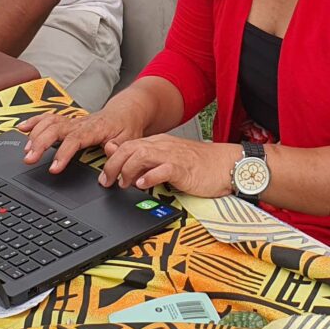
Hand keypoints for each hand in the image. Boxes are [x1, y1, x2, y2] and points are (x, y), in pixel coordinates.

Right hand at [19, 95, 150, 172]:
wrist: (126, 111)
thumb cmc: (126, 127)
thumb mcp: (129, 141)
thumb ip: (118, 152)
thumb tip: (107, 163)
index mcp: (95, 128)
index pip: (75, 139)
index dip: (63, 153)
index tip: (54, 168)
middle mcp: (80, 122)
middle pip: (55, 129)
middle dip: (40, 143)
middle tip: (29, 159)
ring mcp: (72, 120)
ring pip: (49, 122)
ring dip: (35, 134)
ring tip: (26, 150)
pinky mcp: (67, 121)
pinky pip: (48, 118)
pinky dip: (33, 122)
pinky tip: (22, 128)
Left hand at [99, 135, 239, 197]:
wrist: (225, 165)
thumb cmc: (198, 165)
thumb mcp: (168, 159)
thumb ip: (147, 159)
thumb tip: (125, 159)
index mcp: (158, 143)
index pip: (128, 145)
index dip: (112, 160)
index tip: (104, 176)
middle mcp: (163, 146)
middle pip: (130, 149)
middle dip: (114, 165)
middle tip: (107, 182)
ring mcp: (173, 156)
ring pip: (142, 155)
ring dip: (128, 170)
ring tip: (123, 184)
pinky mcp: (183, 169)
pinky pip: (163, 169)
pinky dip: (149, 177)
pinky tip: (142, 185)